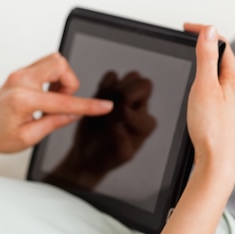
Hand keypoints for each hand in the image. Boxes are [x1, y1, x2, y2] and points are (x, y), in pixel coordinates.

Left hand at [0, 53, 113, 165]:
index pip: (63, 101)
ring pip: (53, 61)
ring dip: (61, 79)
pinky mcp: (17, 74)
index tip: (104, 106)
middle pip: (59, 64)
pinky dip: (52, 78)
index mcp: (22, 99)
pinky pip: (44, 66)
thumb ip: (53, 123)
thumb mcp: (28, 138)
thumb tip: (74, 114)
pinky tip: (46, 97)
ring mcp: (17, 75)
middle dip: (70, 83)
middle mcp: (19, 81)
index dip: (87, 105)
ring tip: (53, 101)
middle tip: (62, 103)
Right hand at [47, 70, 156, 187]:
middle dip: (127, 91)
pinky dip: (105, 82)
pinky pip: (111, 77)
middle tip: (114, 104)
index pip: (146, 109)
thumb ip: (122, 143)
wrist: (88, 153)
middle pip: (144, 85)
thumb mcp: (117, 156)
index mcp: (144, 124)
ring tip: (106, 101)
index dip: (130, 113)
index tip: (116, 119)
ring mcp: (123, 99)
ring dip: (117, 86)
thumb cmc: (106, 156)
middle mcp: (137, 109)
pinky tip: (100, 96)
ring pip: (132, 77)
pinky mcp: (108, 92)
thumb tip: (119, 125)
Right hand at [184, 23, 234, 179]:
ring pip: (219, 73)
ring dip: (205, 61)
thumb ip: (206, 58)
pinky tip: (197, 87)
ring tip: (191, 56)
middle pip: (221, 56)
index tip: (186, 28)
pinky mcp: (225, 112)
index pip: (220, 44)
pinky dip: (204, 79)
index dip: (203, 31)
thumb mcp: (205, 87)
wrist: (219, 160)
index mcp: (234, 77)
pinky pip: (215, 88)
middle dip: (205, 44)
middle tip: (189, 37)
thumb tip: (209, 32)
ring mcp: (231, 100)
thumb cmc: (214, 129)